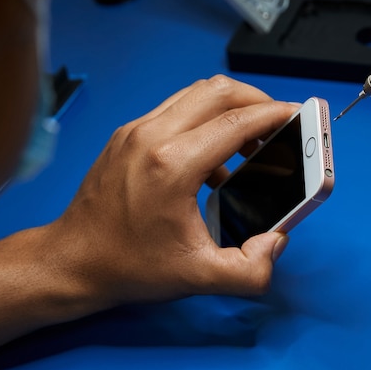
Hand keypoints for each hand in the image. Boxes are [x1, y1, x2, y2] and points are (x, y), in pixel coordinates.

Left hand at [44, 75, 297, 309]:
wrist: (71, 261)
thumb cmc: (127, 266)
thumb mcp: (197, 278)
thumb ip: (250, 269)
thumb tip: (276, 242)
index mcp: (171, 165)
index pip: (236, 122)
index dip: (275, 115)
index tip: (298, 116)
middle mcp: (150, 137)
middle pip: (217, 91)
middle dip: (257, 101)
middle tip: (280, 123)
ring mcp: (134, 131)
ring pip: (195, 94)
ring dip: (230, 107)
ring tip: (251, 140)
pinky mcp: (126, 135)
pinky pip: (175, 110)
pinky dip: (205, 119)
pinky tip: (215, 157)